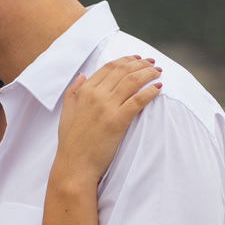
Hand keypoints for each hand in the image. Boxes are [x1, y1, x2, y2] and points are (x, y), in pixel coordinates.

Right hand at [57, 56, 161, 180]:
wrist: (74, 165)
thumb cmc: (70, 143)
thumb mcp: (66, 112)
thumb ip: (72, 91)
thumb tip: (81, 74)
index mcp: (84, 91)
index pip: (109, 67)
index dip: (126, 60)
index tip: (137, 59)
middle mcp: (95, 95)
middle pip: (123, 70)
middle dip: (141, 64)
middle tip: (152, 63)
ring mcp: (106, 107)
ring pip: (132, 81)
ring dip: (148, 74)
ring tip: (158, 73)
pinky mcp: (118, 121)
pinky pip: (138, 100)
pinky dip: (150, 91)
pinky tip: (158, 89)